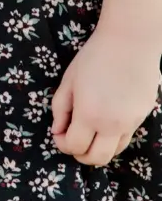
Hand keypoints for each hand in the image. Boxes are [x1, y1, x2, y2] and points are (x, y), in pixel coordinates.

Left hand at [52, 22, 161, 166]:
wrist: (131, 41)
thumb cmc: (94, 57)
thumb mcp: (69, 80)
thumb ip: (60, 108)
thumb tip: (57, 130)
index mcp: (89, 114)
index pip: (74, 146)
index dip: (62, 144)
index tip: (59, 133)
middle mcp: (112, 124)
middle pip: (96, 159)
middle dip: (80, 155)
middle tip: (72, 140)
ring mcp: (131, 122)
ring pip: (114, 152)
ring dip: (98, 149)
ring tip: (89, 133)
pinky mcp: (143, 116)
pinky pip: (126, 138)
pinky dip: (112, 139)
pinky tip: (105, 124)